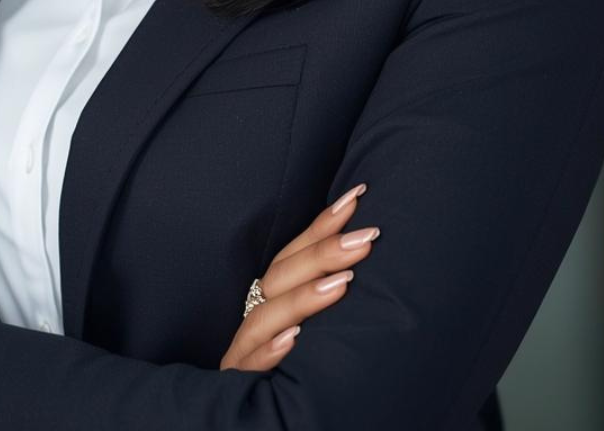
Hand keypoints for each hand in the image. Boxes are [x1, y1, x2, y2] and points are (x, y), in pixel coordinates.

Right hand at [219, 184, 377, 371]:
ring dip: (303, 299)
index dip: (322, 224)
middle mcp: (254, 317)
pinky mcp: (237, 383)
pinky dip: (271, 352)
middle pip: (280, 276)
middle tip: (366, 238)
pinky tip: (293, 341)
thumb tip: (367, 245)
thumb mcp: (309, 324)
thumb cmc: (293, 368)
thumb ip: (325, 291)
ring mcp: (243, 351)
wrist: (253, 420)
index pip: (293, 252)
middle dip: (322, 253)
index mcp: (269, 298)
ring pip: (264, 316)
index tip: (357, 196)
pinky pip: (250, 366)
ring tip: (341, 284)